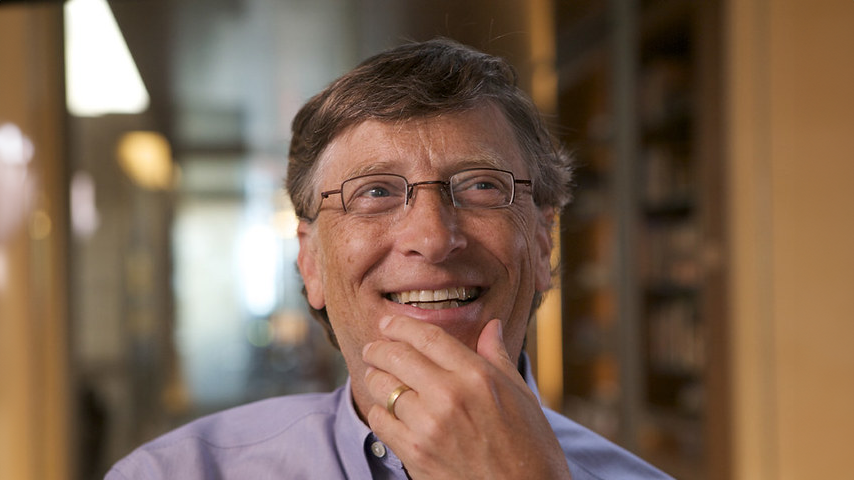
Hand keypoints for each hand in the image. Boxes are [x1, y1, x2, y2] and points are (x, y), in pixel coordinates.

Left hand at [362, 315, 571, 478]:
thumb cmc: (530, 447)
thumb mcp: (521, 396)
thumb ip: (498, 357)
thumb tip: (491, 326)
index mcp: (477, 375)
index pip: (428, 337)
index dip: (401, 325)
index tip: (388, 323)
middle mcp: (449, 395)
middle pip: (397, 356)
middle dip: (378, 349)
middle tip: (372, 349)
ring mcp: (429, 426)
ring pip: (384, 387)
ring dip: (375, 378)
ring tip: (376, 376)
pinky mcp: (415, 454)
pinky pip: (381, 421)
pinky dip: (379, 411)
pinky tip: (387, 409)